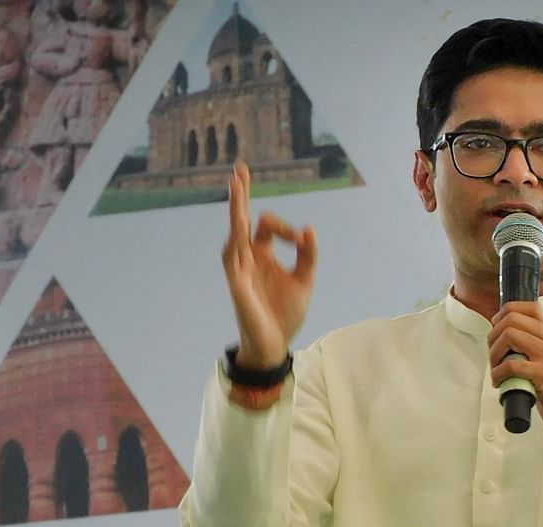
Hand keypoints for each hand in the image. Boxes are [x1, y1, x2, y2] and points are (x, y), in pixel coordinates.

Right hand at [222, 162, 316, 368]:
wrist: (275, 344)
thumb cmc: (286, 313)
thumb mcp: (305, 280)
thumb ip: (308, 255)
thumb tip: (309, 228)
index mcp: (263, 253)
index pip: (267, 224)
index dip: (287, 229)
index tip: (302, 242)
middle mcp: (248, 256)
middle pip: (241, 218)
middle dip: (242, 193)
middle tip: (240, 167)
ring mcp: (240, 268)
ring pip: (235, 231)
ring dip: (237, 209)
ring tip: (236, 184)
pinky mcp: (237, 283)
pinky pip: (234, 256)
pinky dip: (237, 238)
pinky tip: (238, 221)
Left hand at [488, 302, 542, 474]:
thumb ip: (536, 351)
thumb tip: (508, 347)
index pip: (530, 307)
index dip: (506, 313)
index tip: (497, 329)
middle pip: (513, 318)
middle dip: (494, 335)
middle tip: (493, 354)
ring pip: (510, 336)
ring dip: (494, 353)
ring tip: (496, 369)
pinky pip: (511, 365)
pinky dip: (498, 374)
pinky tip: (500, 383)